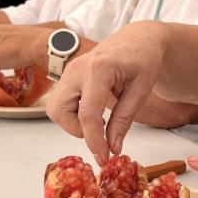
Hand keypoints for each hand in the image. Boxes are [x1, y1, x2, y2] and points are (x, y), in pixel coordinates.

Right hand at [45, 22, 166, 164]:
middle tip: (100, 132)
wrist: (137, 39)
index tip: (104, 158)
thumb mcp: (141, 90)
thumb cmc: (143, 59)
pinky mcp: (67, 76)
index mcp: (99, 69)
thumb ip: (125, 119)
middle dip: (76, 130)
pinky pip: (59, 102)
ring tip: (98, 120)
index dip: (95, 141)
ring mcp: (69, 71)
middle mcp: (77, 68)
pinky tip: (93, 111)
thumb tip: (113, 147)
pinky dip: (72, 114)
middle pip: (59, 111)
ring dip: (72, 122)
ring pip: (54, 108)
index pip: (88, 114)